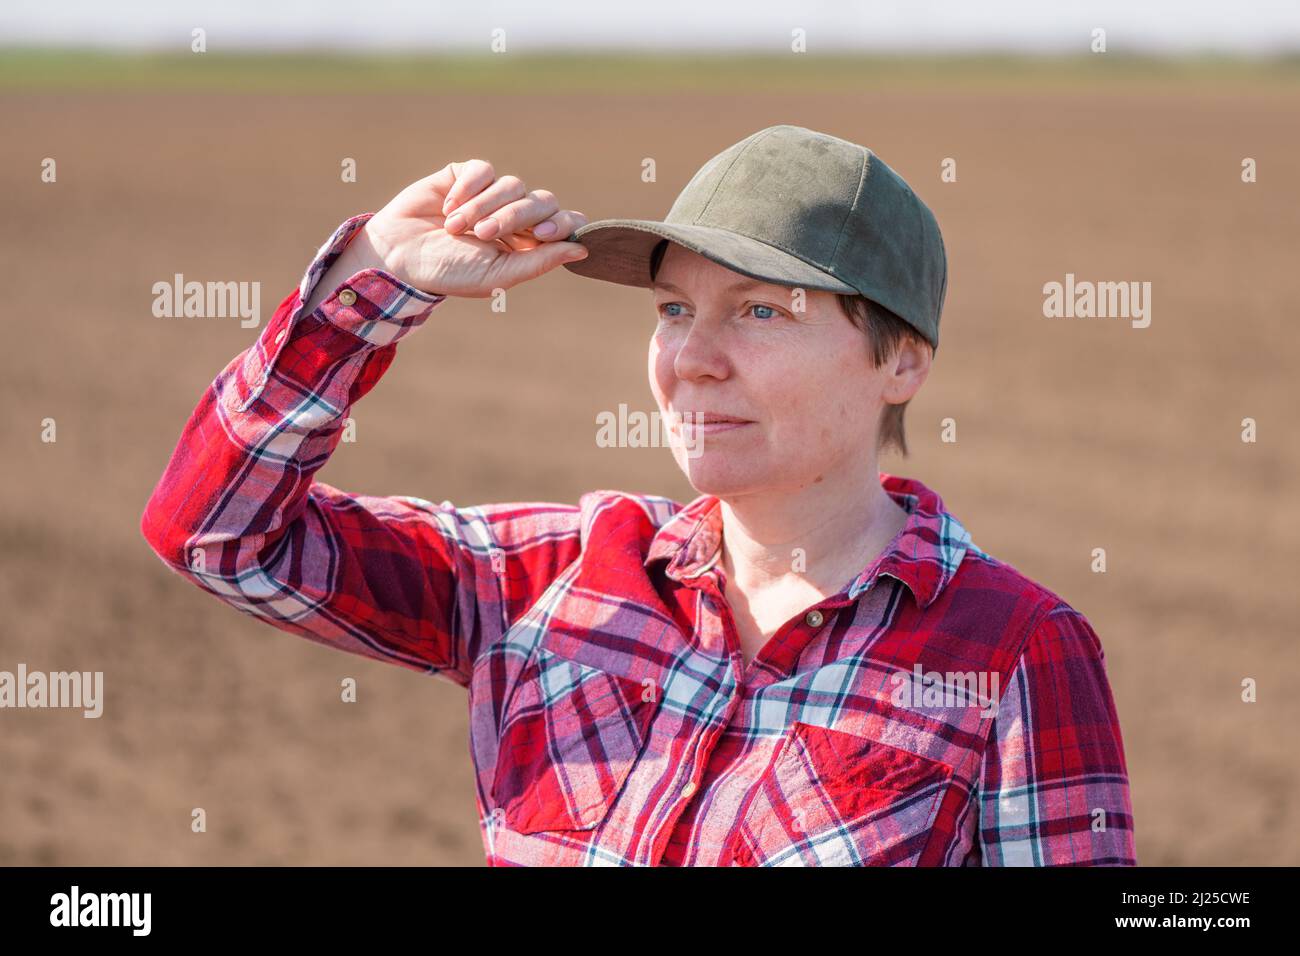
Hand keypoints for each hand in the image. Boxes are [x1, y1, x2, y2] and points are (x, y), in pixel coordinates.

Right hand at [352, 160, 589, 298]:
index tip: (543, 235)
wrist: (399, 255)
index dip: (562, 224)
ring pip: (512, 185)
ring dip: (484, 207)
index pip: (564, 224)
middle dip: (514, 217)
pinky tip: (449, 207)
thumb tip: (583, 248)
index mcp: (528, 245)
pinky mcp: (467, 175)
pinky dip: (469, 188)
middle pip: (541, 202)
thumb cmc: (448, 272)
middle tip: (485, 234)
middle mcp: (515, 217)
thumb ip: (539, 262)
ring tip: (456, 228)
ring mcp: (492, 194)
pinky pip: (484, 169)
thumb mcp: (496, 275)